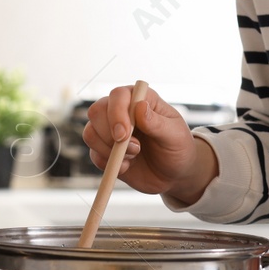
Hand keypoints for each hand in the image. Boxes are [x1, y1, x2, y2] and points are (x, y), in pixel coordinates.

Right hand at [84, 84, 217, 200]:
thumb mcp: (175, 135)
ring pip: (90, 133)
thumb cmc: (178, 148)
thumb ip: (157, 122)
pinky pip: (93, 154)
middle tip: (135, 149)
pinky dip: (108, 164)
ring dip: (109, 150)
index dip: (116, 113)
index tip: (124, 135)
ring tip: (134, 157)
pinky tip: (127, 167)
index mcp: (139, 99)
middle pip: (96, 111)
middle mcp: (121, 111)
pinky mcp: (104, 150)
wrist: (174, 174)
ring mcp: (110, 131)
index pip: (118, 96)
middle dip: (110, 134)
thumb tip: (139, 107)